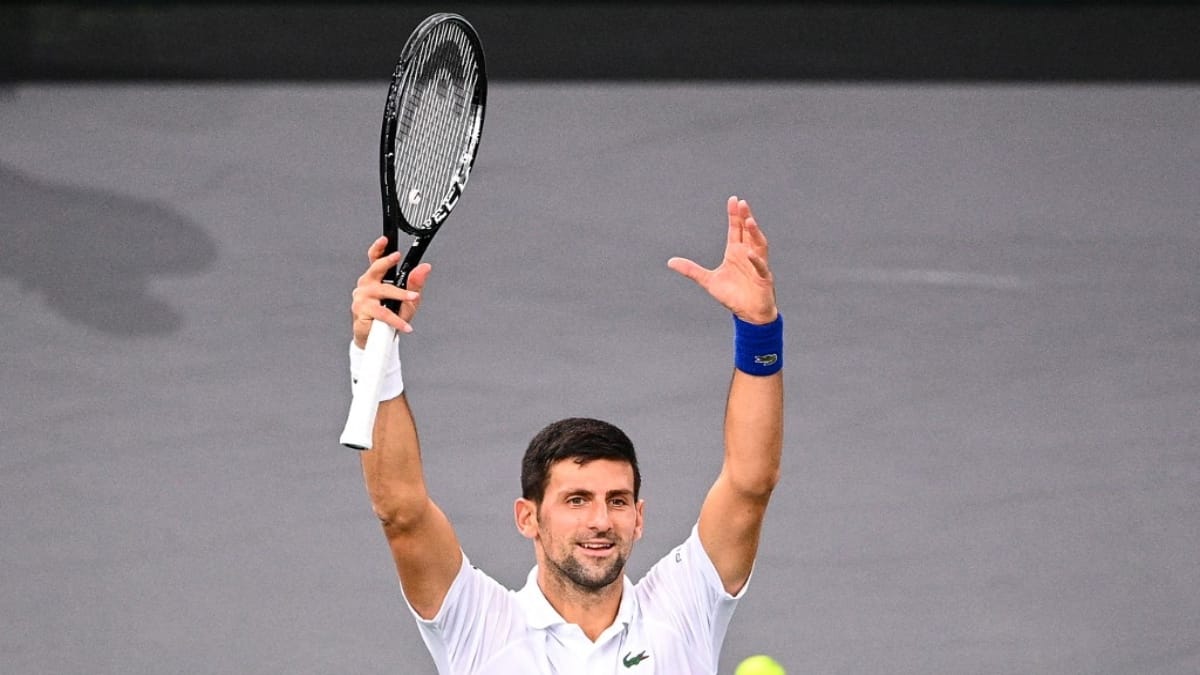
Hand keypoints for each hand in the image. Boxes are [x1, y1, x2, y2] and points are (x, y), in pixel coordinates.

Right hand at [351, 236, 430, 347]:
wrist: (379, 339)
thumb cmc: (392, 316)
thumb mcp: (409, 300)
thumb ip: (416, 283)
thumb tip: (425, 267)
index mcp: (376, 278)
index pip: (375, 259)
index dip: (379, 248)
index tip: (385, 240)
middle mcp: (366, 284)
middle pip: (375, 269)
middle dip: (386, 261)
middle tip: (396, 257)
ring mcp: (362, 297)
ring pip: (383, 291)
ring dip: (399, 295)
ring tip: (412, 298)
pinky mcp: (361, 310)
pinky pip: (382, 313)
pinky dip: (396, 320)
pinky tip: (405, 325)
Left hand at [668, 196, 777, 323]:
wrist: (749, 314)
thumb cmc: (732, 296)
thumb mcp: (708, 281)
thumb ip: (691, 270)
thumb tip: (670, 261)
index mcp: (735, 252)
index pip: (736, 229)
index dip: (734, 215)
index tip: (733, 199)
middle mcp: (748, 255)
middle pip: (747, 232)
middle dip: (744, 217)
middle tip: (741, 203)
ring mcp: (757, 265)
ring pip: (758, 244)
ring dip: (754, 233)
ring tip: (749, 220)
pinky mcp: (764, 278)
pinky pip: (761, 266)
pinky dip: (756, 260)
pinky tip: (750, 253)